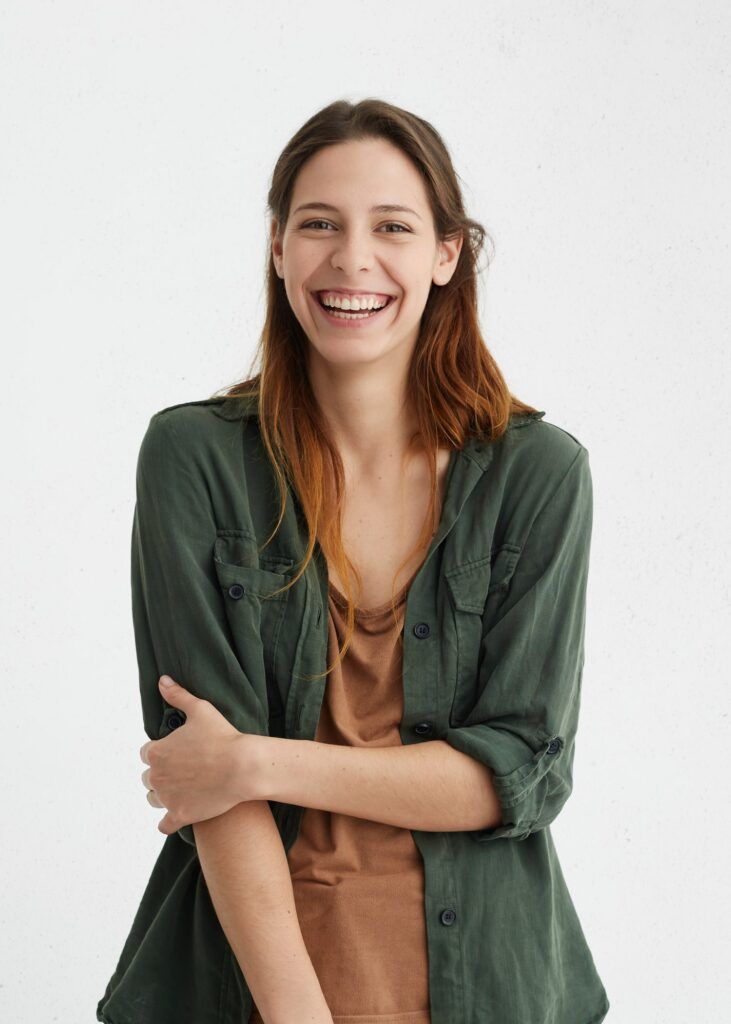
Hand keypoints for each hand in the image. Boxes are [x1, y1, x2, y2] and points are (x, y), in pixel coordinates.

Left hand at [139, 675, 263, 836]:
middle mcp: (156, 776)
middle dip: (161, 773)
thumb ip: (178, 696)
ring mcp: (167, 798)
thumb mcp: (200, 710)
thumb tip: (162, 681)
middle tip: (182, 770)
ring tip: (181, 789)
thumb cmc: (223, 736)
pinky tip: (176, 817)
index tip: (176, 751)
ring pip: (154, 798)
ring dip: (163, 795)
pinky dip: (168, 822)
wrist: (243, 767)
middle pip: (149, 777)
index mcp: (156, 752)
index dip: (161, 751)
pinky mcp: (180, 815)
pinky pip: (165, 824)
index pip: (146, 753)